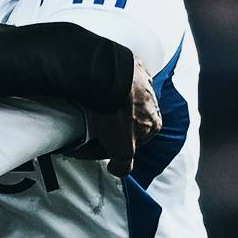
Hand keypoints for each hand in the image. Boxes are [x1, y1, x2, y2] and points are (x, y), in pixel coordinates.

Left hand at [65, 61, 162, 176]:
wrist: (110, 77)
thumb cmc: (119, 113)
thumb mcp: (122, 149)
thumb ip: (124, 164)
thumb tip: (118, 170)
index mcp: (154, 123)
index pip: (128, 144)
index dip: (105, 150)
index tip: (85, 149)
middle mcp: (151, 102)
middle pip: (122, 124)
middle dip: (104, 131)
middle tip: (83, 133)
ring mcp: (139, 83)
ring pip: (117, 104)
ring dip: (101, 112)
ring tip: (83, 115)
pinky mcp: (126, 68)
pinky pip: (110, 85)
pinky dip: (99, 92)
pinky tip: (87, 96)